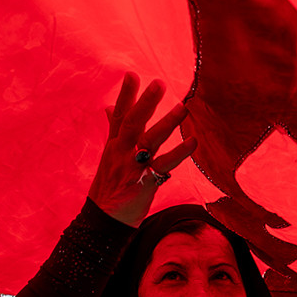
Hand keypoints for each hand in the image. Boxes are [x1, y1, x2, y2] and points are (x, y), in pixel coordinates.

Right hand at [88, 72, 197, 226]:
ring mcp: (132, 167)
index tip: (132, 74)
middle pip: (132, 123)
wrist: (103, 222)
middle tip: (159, 83)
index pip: (118, 115)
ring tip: (183, 108)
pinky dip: (180, 152)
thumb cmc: (109, 188)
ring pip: (149, 140)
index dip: (126, 95)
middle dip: (145, 103)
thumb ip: (113, 130)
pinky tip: (193, 141)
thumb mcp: (109, 157)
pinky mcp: (144, 183)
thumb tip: (108, 107)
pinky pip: (164, 165)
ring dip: (167, 123)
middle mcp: (120, 153)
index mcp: (113, 146)